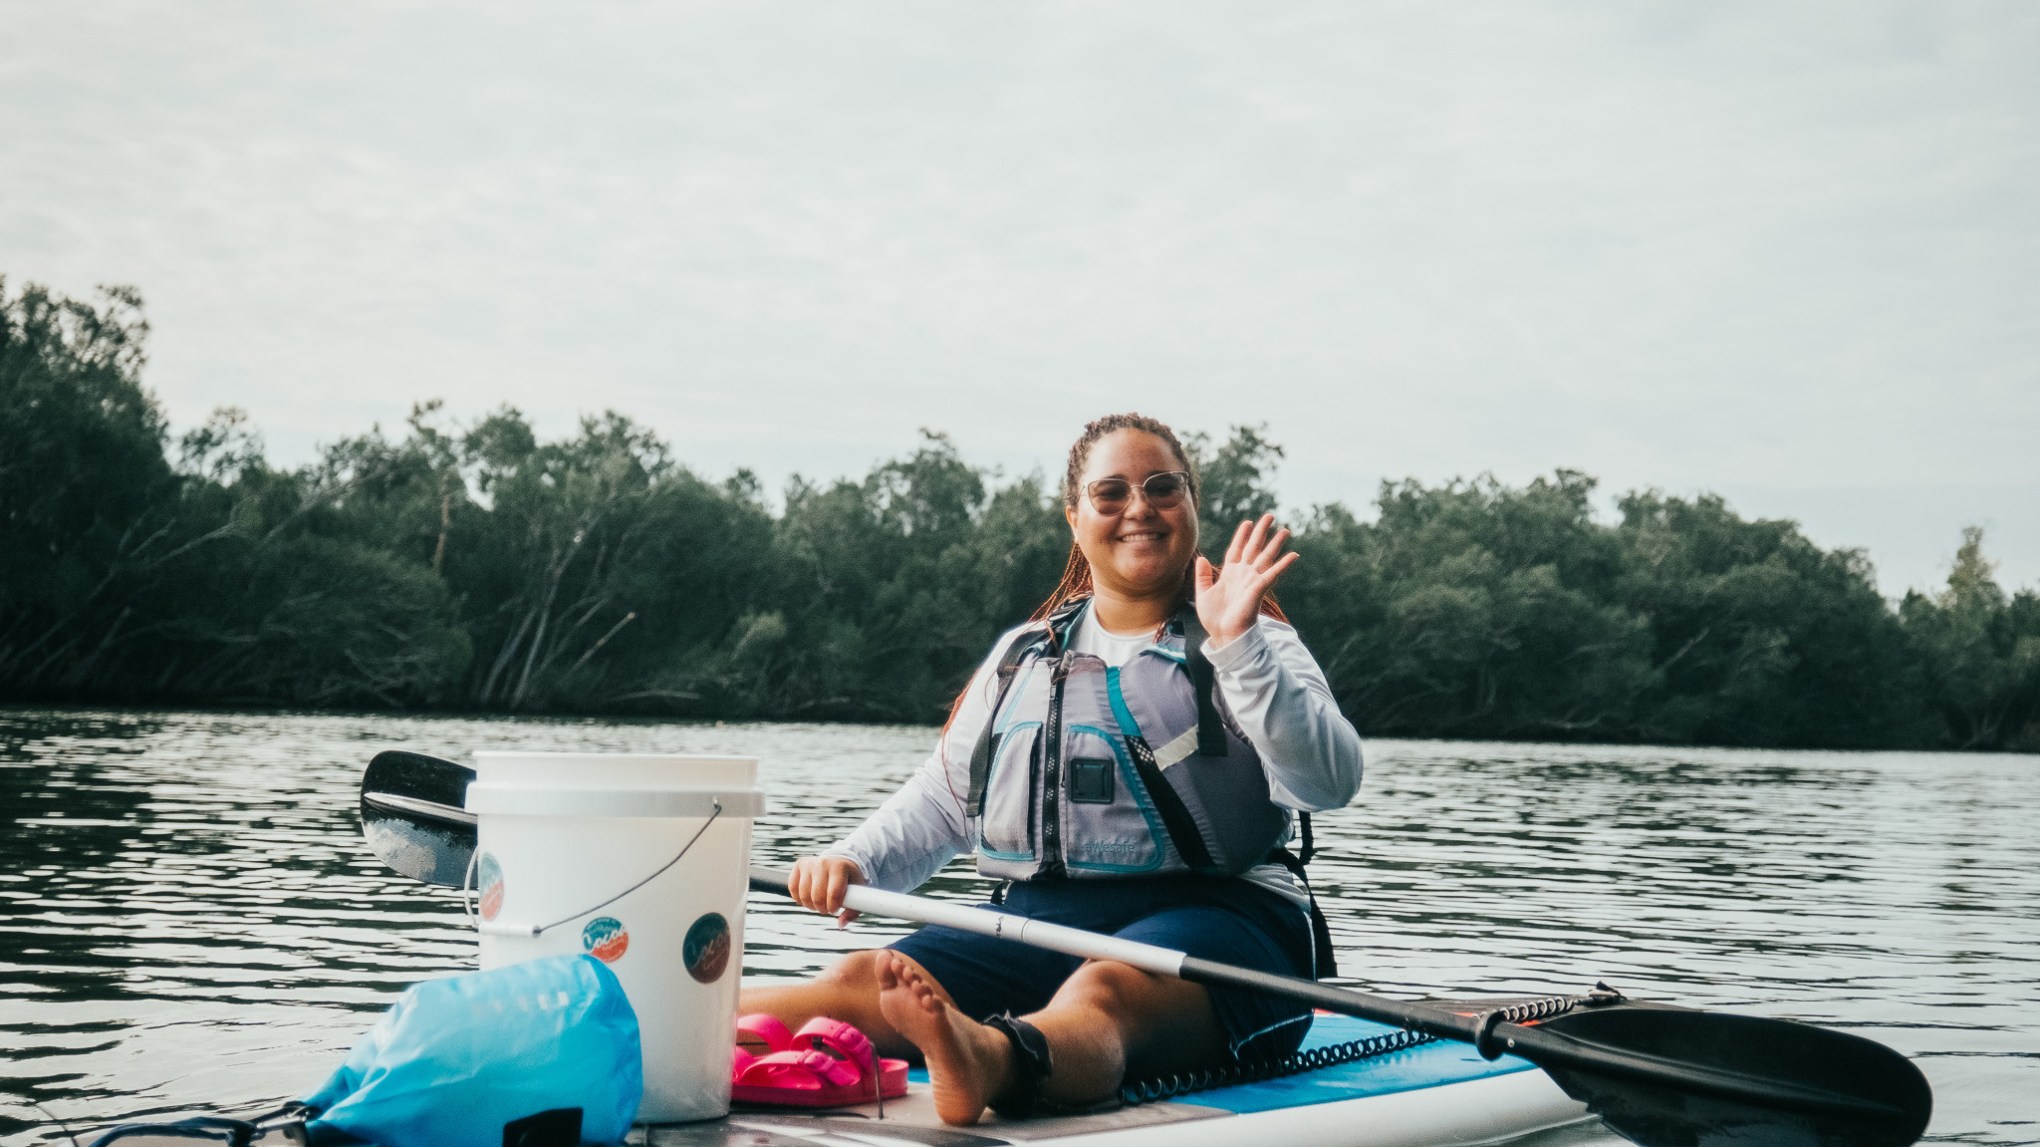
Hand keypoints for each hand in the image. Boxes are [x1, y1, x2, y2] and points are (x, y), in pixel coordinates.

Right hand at [787, 855, 865, 927]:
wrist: (839, 862)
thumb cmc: (850, 880)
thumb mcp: (858, 893)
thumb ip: (852, 911)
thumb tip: (840, 925)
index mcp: (840, 867)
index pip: (834, 893)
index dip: (833, 907)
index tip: (835, 910)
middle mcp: (823, 863)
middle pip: (817, 897)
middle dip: (822, 908)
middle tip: (827, 908)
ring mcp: (810, 863)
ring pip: (804, 894)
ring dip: (810, 905)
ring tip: (818, 904)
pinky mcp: (799, 865)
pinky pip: (793, 888)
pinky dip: (799, 898)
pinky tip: (808, 898)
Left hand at [1194, 513, 1298, 645]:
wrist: (1223, 634)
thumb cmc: (1214, 618)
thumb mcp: (1203, 593)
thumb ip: (1203, 576)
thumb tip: (1201, 558)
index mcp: (1229, 574)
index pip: (1237, 549)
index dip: (1242, 536)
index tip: (1248, 522)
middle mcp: (1243, 574)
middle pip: (1254, 548)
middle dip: (1261, 532)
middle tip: (1270, 516)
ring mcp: (1252, 580)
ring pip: (1266, 557)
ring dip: (1275, 543)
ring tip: (1285, 530)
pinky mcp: (1259, 588)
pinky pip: (1273, 573)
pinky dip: (1283, 564)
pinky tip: (1294, 554)